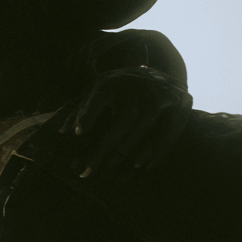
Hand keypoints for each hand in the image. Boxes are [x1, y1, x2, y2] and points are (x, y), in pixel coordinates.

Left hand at [58, 67, 190, 178]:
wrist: (156, 73)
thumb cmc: (118, 89)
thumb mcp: (98, 91)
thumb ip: (81, 109)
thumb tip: (62, 132)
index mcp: (114, 82)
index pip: (100, 97)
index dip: (88, 114)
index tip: (78, 134)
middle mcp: (139, 86)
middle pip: (123, 118)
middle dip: (107, 146)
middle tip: (92, 168)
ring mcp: (161, 95)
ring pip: (145, 125)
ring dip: (131, 150)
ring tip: (117, 169)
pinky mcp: (179, 104)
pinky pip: (169, 131)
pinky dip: (157, 151)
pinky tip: (144, 167)